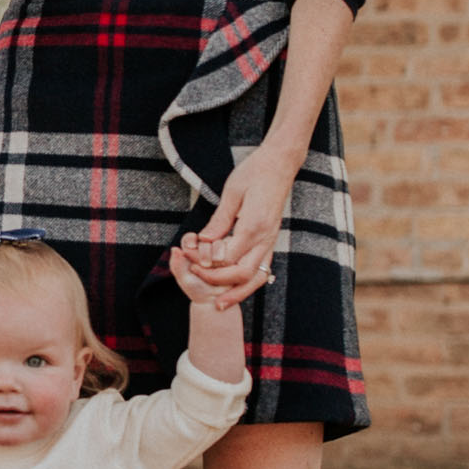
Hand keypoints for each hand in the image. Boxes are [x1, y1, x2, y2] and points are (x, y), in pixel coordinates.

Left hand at [179, 144, 298, 306]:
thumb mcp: (232, 193)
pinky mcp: (271, 240)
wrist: (279, 165)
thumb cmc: (254, 173)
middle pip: (243, 274)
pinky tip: (235, 288)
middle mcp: (265, 238)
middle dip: (218, 281)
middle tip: (196, 277)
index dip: (206, 262)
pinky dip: (248, 282)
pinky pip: (262, 269)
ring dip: (238, 292)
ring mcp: (271, 241)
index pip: (227, 257)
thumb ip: (220, 220)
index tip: (188, 257)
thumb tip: (203, 241)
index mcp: (254, 225)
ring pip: (256, 277)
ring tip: (220, 303)